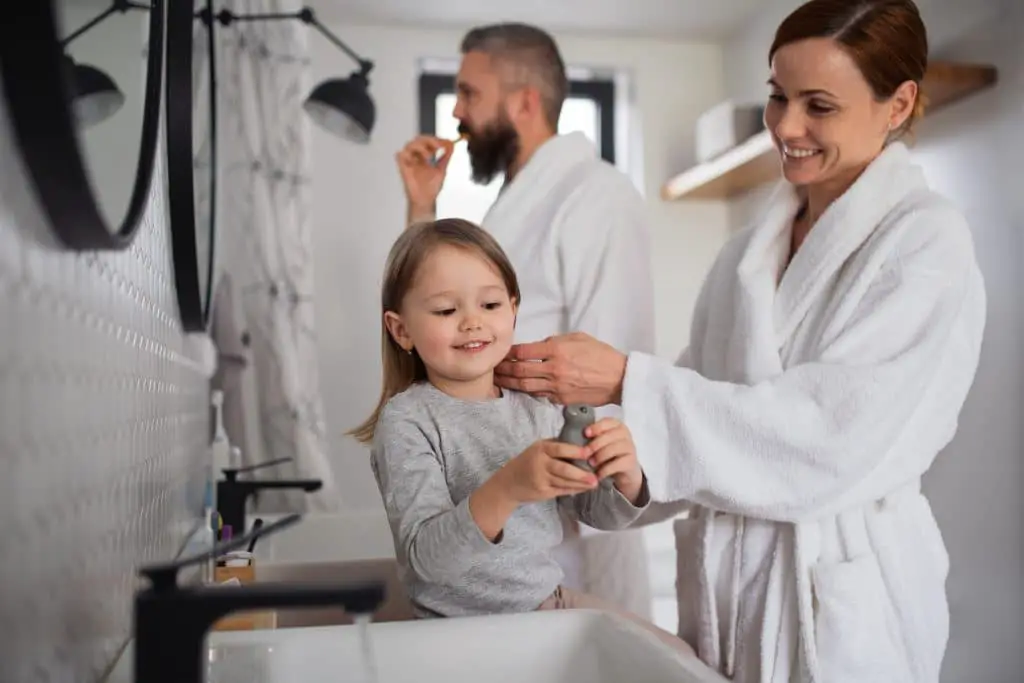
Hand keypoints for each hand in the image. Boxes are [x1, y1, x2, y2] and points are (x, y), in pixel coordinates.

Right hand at [395, 135, 453, 217]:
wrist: (426, 200)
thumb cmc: (431, 188)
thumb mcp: (442, 169)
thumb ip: (446, 156)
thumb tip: (452, 144)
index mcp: (424, 157)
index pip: (428, 141)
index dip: (436, 139)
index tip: (446, 142)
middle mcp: (416, 157)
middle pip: (418, 140)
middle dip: (428, 140)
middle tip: (438, 145)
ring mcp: (409, 162)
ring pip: (409, 145)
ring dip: (420, 146)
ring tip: (429, 155)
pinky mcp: (403, 168)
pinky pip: (400, 155)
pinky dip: (407, 153)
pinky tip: (416, 160)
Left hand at [494, 332, 627, 405]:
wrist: (618, 377)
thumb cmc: (600, 354)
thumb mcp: (577, 337)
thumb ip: (554, 341)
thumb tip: (537, 347)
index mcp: (556, 350)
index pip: (522, 352)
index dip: (508, 353)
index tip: (501, 353)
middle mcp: (553, 369)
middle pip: (519, 371)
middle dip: (503, 370)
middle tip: (493, 369)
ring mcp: (556, 387)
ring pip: (525, 386)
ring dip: (510, 384)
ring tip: (499, 381)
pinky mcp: (561, 399)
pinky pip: (539, 395)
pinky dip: (528, 391)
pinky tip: (520, 389)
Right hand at [499, 439, 598, 503]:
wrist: (509, 483)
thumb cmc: (527, 462)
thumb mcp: (537, 449)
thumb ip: (555, 446)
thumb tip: (580, 441)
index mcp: (540, 449)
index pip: (559, 449)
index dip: (575, 451)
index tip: (589, 453)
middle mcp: (540, 463)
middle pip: (563, 469)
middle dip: (581, 473)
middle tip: (595, 475)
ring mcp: (541, 479)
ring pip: (565, 481)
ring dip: (581, 483)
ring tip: (594, 483)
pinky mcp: (543, 492)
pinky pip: (562, 490)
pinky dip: (575, 489)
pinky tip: (584, 488)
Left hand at [582, 418, 643, 502]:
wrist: (624, 470)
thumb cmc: (607, 453)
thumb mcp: (599, 442)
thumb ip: (591, 436)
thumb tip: (572, 434)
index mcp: (616, 425)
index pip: (607, 422)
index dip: (596, 427)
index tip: (585, 433)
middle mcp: (625, 434)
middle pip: (609, 436)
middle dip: (594, 445)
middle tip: (584, 453)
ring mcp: (630, 447)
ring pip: (613, 449)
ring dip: (599, 457)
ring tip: (591, 464)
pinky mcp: (631, 462)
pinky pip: (617, 464)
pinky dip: (605, 470)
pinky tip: (598, 474)